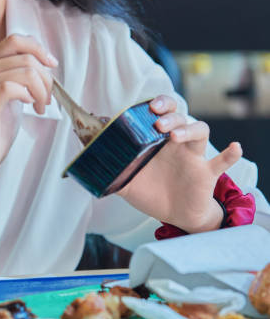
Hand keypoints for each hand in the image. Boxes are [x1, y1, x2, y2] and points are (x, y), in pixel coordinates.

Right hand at [0, 34, 56, 178]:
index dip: (38, 49)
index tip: (51, 64)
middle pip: (26, 56)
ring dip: (41, 90)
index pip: (15, 40)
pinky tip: (30, 107)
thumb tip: (46, 63)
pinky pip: (13, 87)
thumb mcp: (11, 94)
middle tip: (47, 98)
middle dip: (46, 77)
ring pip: (25, 71)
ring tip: (40, 106)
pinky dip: (29, 96)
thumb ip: (20, 75)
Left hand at [118, 95, 242, 232]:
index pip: (161, 112)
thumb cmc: (152, 192)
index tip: (148, 106)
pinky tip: (235, 147)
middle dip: (170, 114)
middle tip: (158, 122)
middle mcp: (177, 142)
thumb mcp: (125, 180)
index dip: (158, 104)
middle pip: (180, 116)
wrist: (174, 215)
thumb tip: (84, 153)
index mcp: (157, 140)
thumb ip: (107, 166)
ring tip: (175, 136)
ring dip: (190, 129)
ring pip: (200, 131)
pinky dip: (230, 154)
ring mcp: (193, 156)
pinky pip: (223, 160)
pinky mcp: (206, 173)